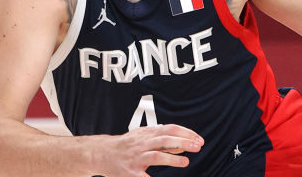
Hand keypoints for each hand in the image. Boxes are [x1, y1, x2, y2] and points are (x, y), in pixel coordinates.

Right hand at [88, 124, 203, 176]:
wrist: (102, 153)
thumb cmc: (127, 145)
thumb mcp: (144, 137)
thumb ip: (163, 140)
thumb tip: (184, 144)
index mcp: (148, 133)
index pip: (171, 129)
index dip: (186, 133)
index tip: (199, 139)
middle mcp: (142, 143)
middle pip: (165, 139)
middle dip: (183, 142)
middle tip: (198, 147)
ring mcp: (136, 157)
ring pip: (156, 155)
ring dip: (172, 158)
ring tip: (186, 162)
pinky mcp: (131, 172)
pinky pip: (144, 176)